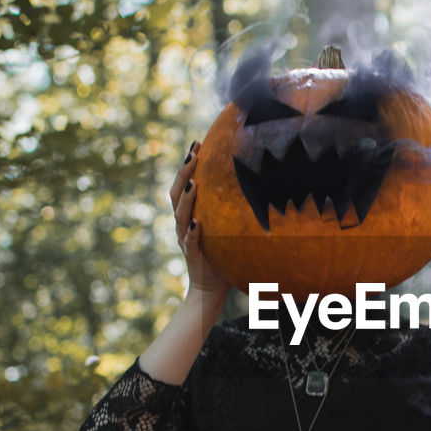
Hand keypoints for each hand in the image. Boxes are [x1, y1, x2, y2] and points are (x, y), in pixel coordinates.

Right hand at [170, 142, 230, 300]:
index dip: (187, 165)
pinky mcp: (192, 255)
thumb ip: (227, 207)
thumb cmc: (221, 252)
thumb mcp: (223, 226)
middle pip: (176, 195)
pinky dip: (193, 232)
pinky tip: (198, 223)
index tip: (196, 145)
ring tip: (194, 183)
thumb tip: (254, 182)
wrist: (211, 286)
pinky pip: (190, 242)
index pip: (184, 185)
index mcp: (188, 214)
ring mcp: (185, 239)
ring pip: (180, 216)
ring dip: (187, 199)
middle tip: (193, 155)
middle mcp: (183, 224)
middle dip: (184, 173)